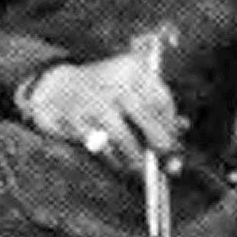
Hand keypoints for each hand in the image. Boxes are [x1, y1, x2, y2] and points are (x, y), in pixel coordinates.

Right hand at [20, 52, 180, 169]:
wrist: (53, 88)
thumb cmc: (103, 91)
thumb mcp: (130, 89)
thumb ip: (154, 107)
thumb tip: (183, 129)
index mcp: (132, 68)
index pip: (161, 99)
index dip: (172, 125)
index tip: (175, 143)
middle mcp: (115, 81)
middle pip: (147, 117)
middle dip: (161, 143)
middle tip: (168, 163)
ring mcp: (95, 100)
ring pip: (126, 138)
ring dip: (137, 159)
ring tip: (142, 168)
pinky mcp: (77, 121)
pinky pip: (104, 149)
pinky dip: (115, 160)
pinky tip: (120, 163)